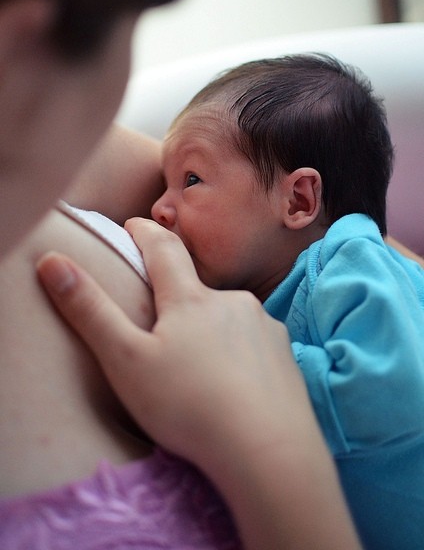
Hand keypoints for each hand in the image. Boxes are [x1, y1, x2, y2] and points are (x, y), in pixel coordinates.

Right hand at [37, 219, 302, 469]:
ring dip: (208, 327)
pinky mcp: (283, 353)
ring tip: (196, 362)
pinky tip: (233, 381)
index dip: (144, 232)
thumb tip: (53, 263)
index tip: (132, 225)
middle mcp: (231, 302)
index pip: (163, 248)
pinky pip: (252, 342)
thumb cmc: (189, 406)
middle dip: (175, 294)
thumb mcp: (126, 361)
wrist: (268, 451)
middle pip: (195, 287)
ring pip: (225, 315)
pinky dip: (237, 352)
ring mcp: (262, 326)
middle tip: (159, 322)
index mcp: (190, 299)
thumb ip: (90, 310)